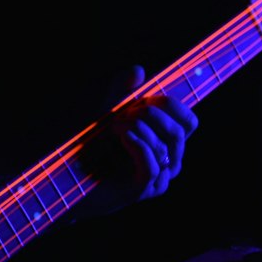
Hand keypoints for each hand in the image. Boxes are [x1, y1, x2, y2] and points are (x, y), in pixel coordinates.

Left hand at [78, 65, 198, 217]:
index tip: (146, 98)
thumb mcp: (109, 110)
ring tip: (113, 125)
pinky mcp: (143, 191)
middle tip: (124, 112)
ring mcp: (158, 179)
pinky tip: (120, 136)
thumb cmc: (95, 145)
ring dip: (136, 128)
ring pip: (163, 147)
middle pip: (178, 132)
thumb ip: (123, 90)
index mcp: (168, 143)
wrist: (73, 175)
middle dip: (151, 115)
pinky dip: (136, 145)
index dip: (172, 105)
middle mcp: (169, 162)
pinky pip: (152, 166)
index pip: (189, 122)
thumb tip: (138, 70)